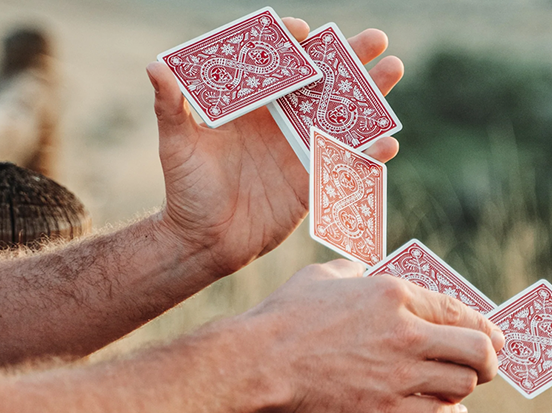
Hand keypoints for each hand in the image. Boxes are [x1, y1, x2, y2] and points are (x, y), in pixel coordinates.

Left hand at [145, 18, 403, 276]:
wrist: (204, 239)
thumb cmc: (185, 189)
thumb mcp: (176, 145)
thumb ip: (171, 106)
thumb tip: (157, 66)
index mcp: (252, 105)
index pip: (278, 64)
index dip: (292, 43)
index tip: (304, 33)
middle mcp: (281, 120)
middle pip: (322, 81)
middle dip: (350, 58)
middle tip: (376, 39)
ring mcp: (301, 149)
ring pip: (342, 115)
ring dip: (370, 95)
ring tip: (394, 70)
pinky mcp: (313, 180)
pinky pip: (344, 162)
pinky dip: (367, 153)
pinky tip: (387, 142)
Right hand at [233, 259, 504, 412]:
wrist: (258, 363)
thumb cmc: (286, 316)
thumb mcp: (323, 278)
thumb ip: (352, 270)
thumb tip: (361, 269)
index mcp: (395, 295)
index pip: (463, 311)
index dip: (488, 327)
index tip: (496, 337)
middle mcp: (406, 335)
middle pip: (479, 352)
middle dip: (490, 359)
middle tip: (487, 363)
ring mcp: (398, 378)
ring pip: (463, 386)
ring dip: (463, 385)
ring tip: (456, 384)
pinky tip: (443, 409)